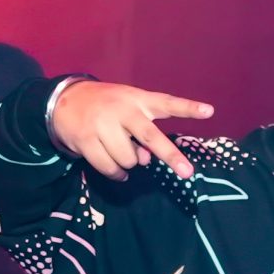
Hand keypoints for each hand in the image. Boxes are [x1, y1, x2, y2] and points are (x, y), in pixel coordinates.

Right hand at [48, 80, 214, 180]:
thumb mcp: (127, 110)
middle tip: (187, 172)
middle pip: (150, 136)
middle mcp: (122, 110)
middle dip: (170, 156)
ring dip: (129, 164)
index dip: (188, 107)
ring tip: (121, 153)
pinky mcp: (85, 139)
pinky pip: (109, 168)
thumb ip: (142, 133)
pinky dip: (116, 174)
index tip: (210, 111)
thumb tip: (145, 160)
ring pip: (129, 159)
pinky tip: (117, 171)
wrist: (64, 100)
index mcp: (137, 99)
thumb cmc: (107, 107)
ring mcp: (102, 124)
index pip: (167, 103)